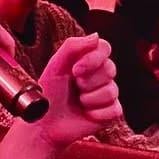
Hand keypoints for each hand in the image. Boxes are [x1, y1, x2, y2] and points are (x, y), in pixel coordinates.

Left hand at [31, 34, 121, 148]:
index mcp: (88, 60)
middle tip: (74, 88)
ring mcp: (108, 94)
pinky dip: (96, 113)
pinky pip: (113, 110)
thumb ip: (73, 47)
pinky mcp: (111, 113)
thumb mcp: (56, 66)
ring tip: (77, 102)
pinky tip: (85, 114)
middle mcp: (101, 75)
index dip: (93, 58)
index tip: (76, 70)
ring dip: (88, 99)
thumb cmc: (49, 94)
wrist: (45, 123)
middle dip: (87, 81)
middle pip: (110, 69)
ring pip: (111, 91)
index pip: (104, 48)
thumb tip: (96, 36)